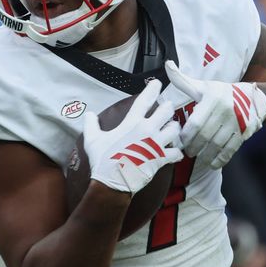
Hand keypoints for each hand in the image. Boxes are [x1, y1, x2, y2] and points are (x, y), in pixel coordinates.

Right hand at [83, 79, 183, 195]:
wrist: (112, 183)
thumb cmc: (102, 160)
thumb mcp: (92, 140)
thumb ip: (91, 125)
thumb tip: (89, 115)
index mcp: (132, 123)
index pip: (145, 99)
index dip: (153, 89)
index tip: (158, 83)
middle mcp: (146, 130)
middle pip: (167, 110)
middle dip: (167, 109)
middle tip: (166, 110)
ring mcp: (155, 145)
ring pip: (175, 129)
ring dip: (174, 129)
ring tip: (170, 130)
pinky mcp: (160, 159)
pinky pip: (177, 152)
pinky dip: (177, 152)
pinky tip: (173, 153)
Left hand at [165, 60, 265, 168]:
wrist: (252, 97)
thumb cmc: (220, 92)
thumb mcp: (202, 86)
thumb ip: (182, 80)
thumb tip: (167, 65)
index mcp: (212, 99)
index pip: (195, 123)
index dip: (185, 135)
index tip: (179, 142)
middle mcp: (225, 110)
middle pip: (205, 136)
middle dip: (194, 147)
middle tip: (187, 152)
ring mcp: (237, 122)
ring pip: (217, 145)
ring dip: (206, 155)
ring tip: (198, 159)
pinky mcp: (245, 132)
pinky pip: (231, 149)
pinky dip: (221, 159)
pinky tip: (213, 163)